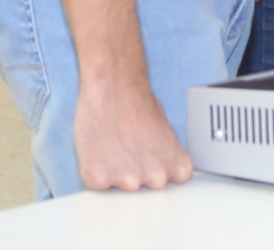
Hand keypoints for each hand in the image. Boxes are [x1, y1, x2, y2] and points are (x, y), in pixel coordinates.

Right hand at [73, 76, 191, 191]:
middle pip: (146, 188)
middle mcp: (156, 177)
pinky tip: (101, 150)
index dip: (158, 169)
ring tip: (115, 146)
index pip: (172, 183)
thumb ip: (166, 155)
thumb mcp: (165, 131)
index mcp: (177, 167)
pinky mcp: (99, 179)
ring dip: (116, 172)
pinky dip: (96, 171)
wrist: (113, 86)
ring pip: (121, 187)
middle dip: (138, 172)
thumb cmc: (137, 101)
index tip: (151, 159)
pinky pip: (98, 185)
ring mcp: (127, 180)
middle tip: (130, 149)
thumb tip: (162, 165)